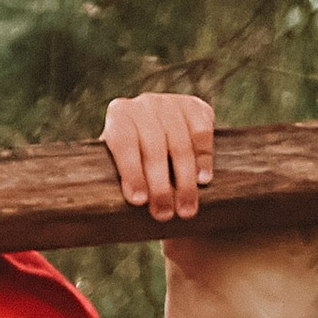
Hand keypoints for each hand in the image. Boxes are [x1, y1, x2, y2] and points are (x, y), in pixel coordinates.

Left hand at [103, 91, 214, 221]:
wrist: (158, 136)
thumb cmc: (132, 161)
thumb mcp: (116, 164)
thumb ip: (114, 179)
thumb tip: (113, 208)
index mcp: (119, 115)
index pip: (124, 143)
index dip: (131, 172)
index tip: (138, 201)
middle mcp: (145, 104)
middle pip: (154, 147)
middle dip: (160, 185)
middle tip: (164, 214)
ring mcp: (172, 103)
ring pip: (180, 144)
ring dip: (185, 181)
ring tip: (186, 210)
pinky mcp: (196, 107)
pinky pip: (202, 134)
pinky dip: (203, 159)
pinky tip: (203, 180)